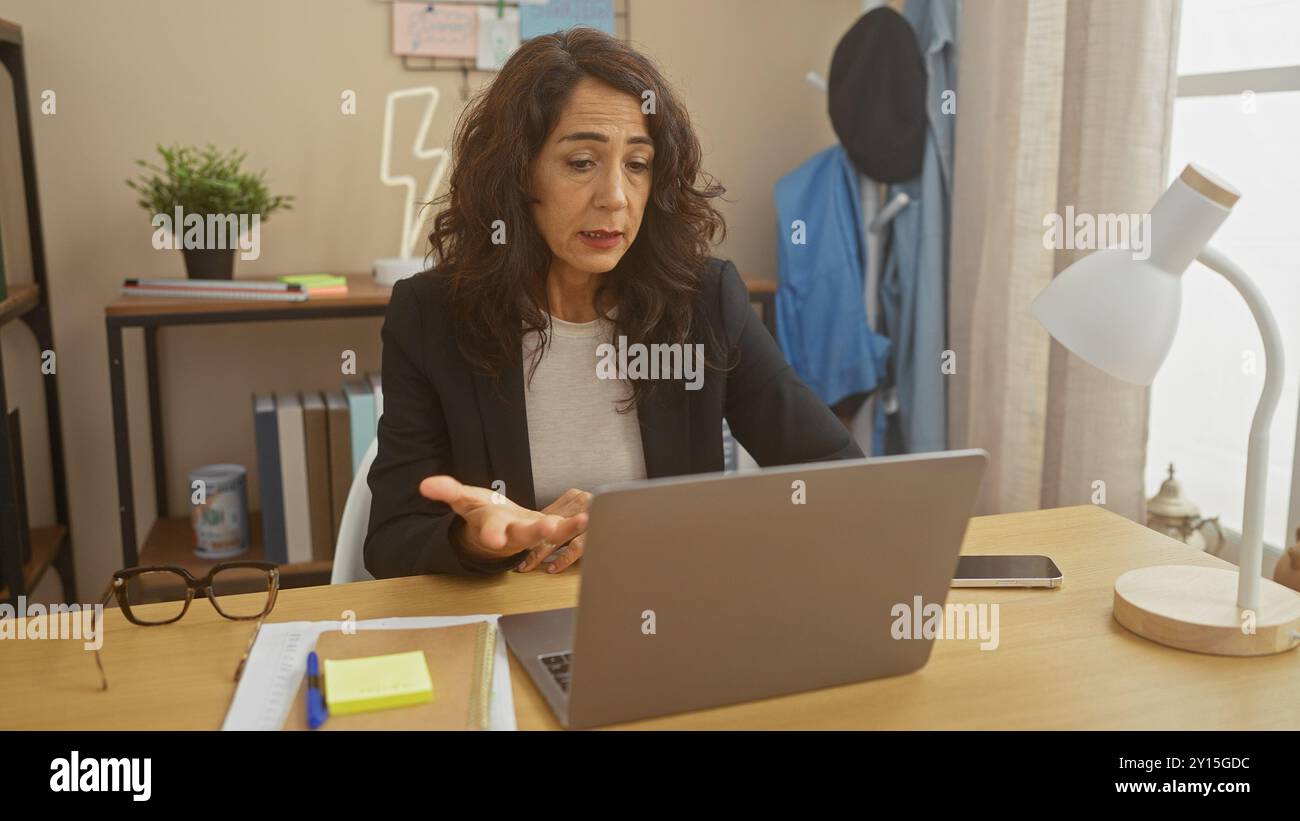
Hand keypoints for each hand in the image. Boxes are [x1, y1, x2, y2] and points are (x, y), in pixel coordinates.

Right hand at [419, 476, 586, 568]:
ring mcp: (533, 534)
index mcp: (492, 526)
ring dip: (566, 529)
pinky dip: (577, 524)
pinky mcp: (549, 530)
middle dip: (535, 532)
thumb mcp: (464, 500)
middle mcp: (513, 535)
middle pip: (523, 536)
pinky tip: (591, 515)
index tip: (492, 538)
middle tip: (547, 528)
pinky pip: (565, 528)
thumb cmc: (483, 513)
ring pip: (549, 535)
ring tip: (582, 520)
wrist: (500, 530)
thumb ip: (447, 491)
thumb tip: (425, 485)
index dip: (490, 534)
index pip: (489, 531)